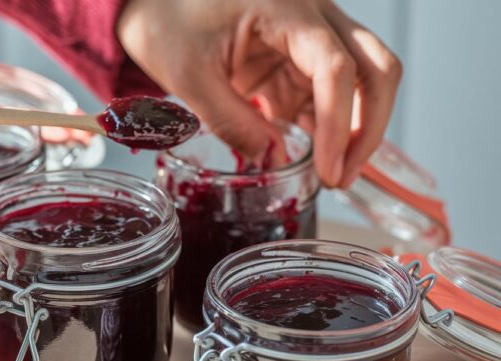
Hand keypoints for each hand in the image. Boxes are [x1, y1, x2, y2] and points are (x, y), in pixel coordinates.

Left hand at [118, 0, 401, 186]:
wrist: (153, 0)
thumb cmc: (165, 20)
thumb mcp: (189, 76)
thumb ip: (232, 121)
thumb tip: (272, 161)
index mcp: (287, 7)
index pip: (336, 68)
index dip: (339, 125)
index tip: (329, 170)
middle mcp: (312, 16)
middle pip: (374, 68)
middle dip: (367, 127)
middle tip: (343, 176)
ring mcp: (308, 37)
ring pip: (359, 83)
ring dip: (351, 131)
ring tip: (330, 177)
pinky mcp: (295, 57)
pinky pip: (326, 93)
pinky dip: (325, 126)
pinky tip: (313, 158)